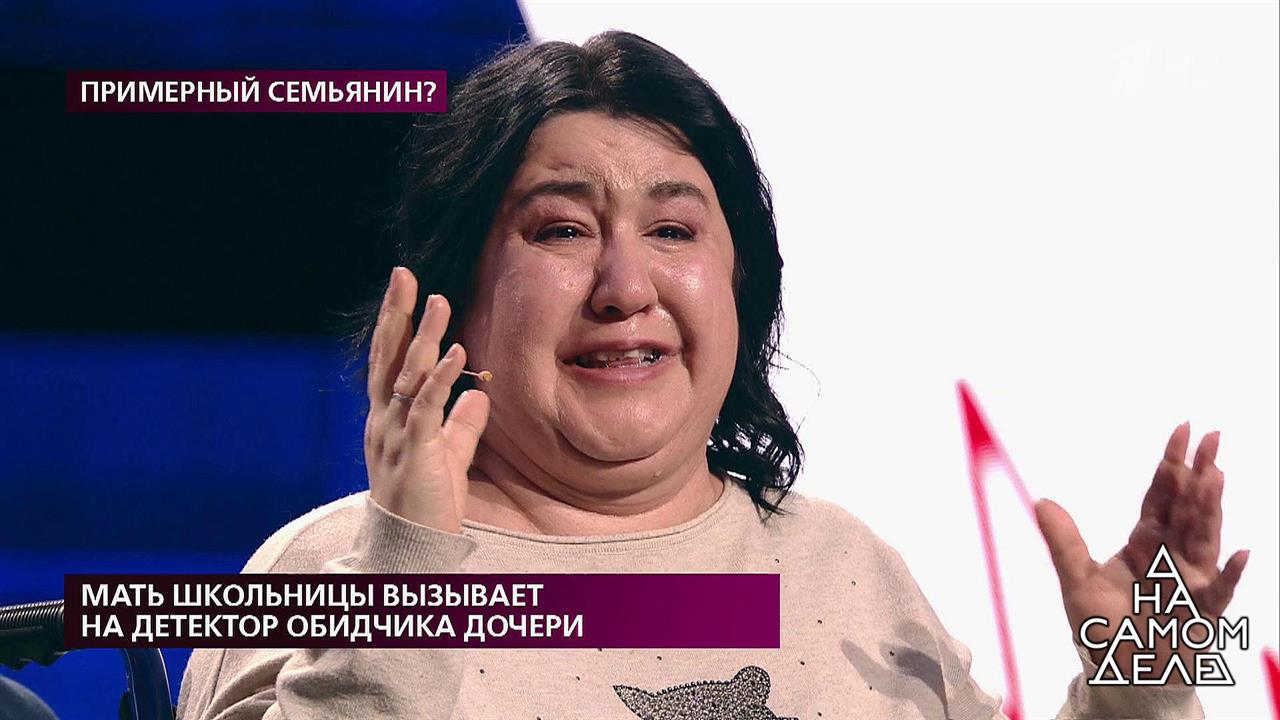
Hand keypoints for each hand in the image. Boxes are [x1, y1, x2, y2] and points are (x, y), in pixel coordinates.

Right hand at [363, 267, 490, 533]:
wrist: (411, 549)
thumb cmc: (426, 505)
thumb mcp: (448, 457)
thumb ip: (462, 424)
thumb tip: (479, 393)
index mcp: (388, 420)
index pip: (388, 362)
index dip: (395, 325)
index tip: (404, 290)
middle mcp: (384, 421)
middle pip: (388, 357)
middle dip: (396, 314)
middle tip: (403, 275)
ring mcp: (395, 435)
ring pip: (408, 375)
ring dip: (424, 336)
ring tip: (438, 301)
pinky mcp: (415, 451)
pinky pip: (427, 407)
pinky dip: (441, 377)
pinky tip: (455, 352)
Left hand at [1035, 422, 1248, 680]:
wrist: (1124, 675)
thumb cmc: (1104, 629)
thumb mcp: (1076, 582)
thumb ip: (1063, 543)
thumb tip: (1041, 501)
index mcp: (1145, 543)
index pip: (1161, 496)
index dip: (1170, 465)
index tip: (1182, 430)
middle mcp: (1172, 555)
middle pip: (1187, 507)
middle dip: (1198, 472)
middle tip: (1212, 436)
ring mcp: (1191, 582)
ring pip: (1203, 537)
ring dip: (1209, 508)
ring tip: (1215, 474)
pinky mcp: (1201, 614)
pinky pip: (1218, 592)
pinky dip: (1229, 575)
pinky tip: (1241, 553)